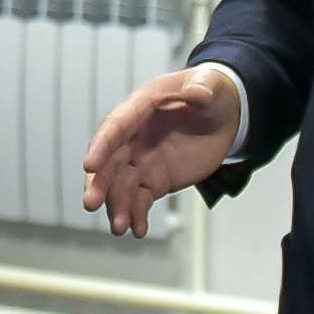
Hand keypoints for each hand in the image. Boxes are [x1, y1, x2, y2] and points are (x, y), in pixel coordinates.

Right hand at [81, 66, 241, 238]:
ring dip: (118, 206)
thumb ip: (203, 89)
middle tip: (91, 203)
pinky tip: (138, 230)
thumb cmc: (211, 92)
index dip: (101, 145)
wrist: (224, 115)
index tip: (89, 165)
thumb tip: (199, 94)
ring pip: (121, 185)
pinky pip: (140, 199)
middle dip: (99, 183)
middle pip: (110, 161)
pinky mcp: (154, 180)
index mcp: (141, 107)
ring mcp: (142, 160)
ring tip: (121, 228)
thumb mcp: (211, 84)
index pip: (116, 127)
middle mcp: (134, 136)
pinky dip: (137, 214)